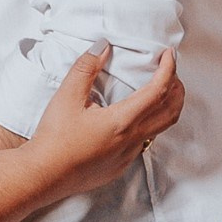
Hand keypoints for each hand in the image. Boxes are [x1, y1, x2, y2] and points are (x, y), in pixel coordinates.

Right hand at [24, 43, 182, 201]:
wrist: (43, 174)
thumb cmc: (54, 138)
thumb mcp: (66, 97)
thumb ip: (86, 68)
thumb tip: (102, 46)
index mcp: (122, 121)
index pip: (158, 91)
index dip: (168, 69)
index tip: (169, 54)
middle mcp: (131, 140)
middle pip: (170, 112)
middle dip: (177, 89)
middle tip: (172, 72)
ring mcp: (127, 156)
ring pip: (159, 130)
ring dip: (166, 108)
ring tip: (159, 94)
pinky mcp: (119, 167)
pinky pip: (143, 144)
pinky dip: (148, 126)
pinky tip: (132, 121)